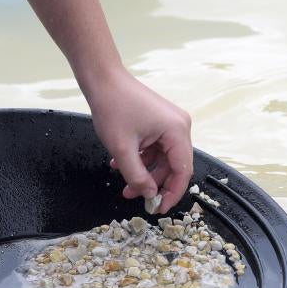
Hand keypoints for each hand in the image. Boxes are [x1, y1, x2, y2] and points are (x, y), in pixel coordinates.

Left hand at [85, 68, 192, 213]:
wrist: (103, 79)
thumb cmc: (113, 106)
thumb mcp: (122, 149)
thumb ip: (137, 176)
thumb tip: (149, 194)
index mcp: (177, 131)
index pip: (183, 171)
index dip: (172, 193)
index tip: (158, 208)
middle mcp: (179, 126)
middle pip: (174, 166)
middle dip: (154, 184)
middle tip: (137, 198)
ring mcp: (170, 124)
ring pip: (163, 160)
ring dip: (144, 173)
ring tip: (124, 184)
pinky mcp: (160, 123)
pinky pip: (156, 149)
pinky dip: (141, 160)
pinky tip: (122, 164)